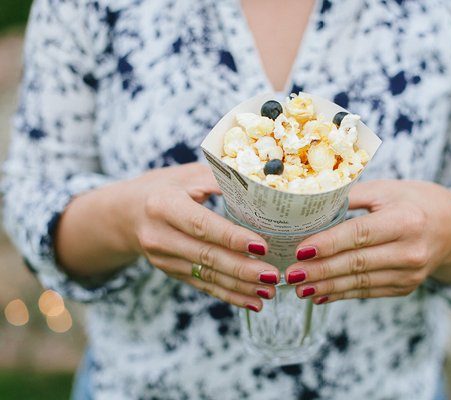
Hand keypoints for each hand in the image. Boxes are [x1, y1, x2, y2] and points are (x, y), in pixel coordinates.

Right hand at [122, 164, 279, 311]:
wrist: (126, 213)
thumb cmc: (166, 187)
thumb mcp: (188, 174)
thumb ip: (220, 179)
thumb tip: (259, 186)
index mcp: (163, 205)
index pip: (201, 225)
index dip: (231, 238)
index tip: (261, 246)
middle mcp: (159, 236)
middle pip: (206, 256)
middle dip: (243, 269)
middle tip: (272, 276)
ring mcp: (163, 259)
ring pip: (207, 275)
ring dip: (241, 287)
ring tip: (269, 292)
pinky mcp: (171, 272)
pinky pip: (204, 285)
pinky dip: (230, 295)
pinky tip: (253, 302)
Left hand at [284, 180, 450, 303]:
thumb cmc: (413, 201)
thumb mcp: (386, 190)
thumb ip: (350, 196)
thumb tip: (309, 204)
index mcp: (405, 220)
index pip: (360, 234)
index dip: (329, 243)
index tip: (301, 249)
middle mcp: (411, 250)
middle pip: (357, 262)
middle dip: (320, 270)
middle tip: (291, 274)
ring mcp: (410, 273)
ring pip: (360, 282)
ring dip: (326, 286)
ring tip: (299, 288)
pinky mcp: (406, 287)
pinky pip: (368, 292)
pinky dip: (342, 294)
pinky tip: (320, 294)